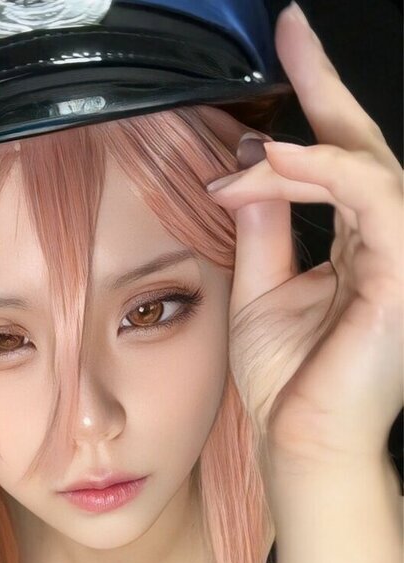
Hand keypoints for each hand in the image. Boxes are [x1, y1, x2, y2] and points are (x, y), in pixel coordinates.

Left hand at [206, 2, 402, 472]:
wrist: (300, 445)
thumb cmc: (288, 386)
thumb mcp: (260, 292)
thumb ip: (263, 230)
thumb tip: (249, 172)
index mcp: (358, 249)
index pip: (341, 163)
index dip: (319, 103)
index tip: (287, 50)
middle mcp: (386, 246)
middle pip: (362, 148)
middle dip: (324, 86)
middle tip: (289, 32)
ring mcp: (401, 259)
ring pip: (363, 167)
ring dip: (300, 152)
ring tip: (251, 156)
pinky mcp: (401, 274)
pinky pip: (370, 197)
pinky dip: (322, 172)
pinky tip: (275, 165)